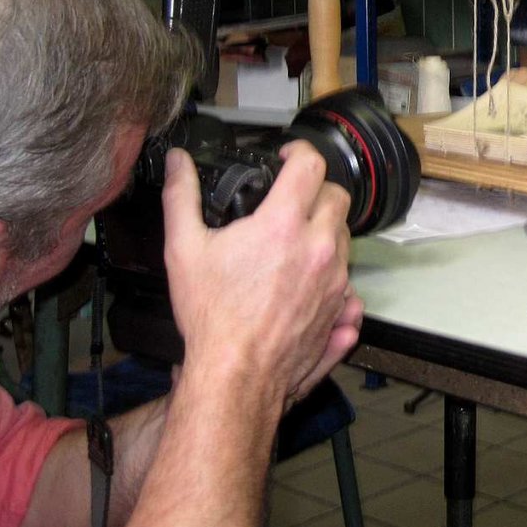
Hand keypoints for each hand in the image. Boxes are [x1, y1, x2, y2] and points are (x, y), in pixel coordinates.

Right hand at [161, 140, 357, 409]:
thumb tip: (176, 162)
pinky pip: (350, 277)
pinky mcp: (339, 309)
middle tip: (292, 198)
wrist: (236, 375)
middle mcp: (317, 248)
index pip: (310, 165)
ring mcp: (335, 280)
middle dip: (316, 188)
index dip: (299, 151)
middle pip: (337, 196)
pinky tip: (309, 278)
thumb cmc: (213, 316)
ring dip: (326, 227)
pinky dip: (334, 270)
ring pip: (346, 235)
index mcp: (283, 224)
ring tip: (295, 239)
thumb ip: (180, 196)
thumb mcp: (183, 248)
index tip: (287, 157)